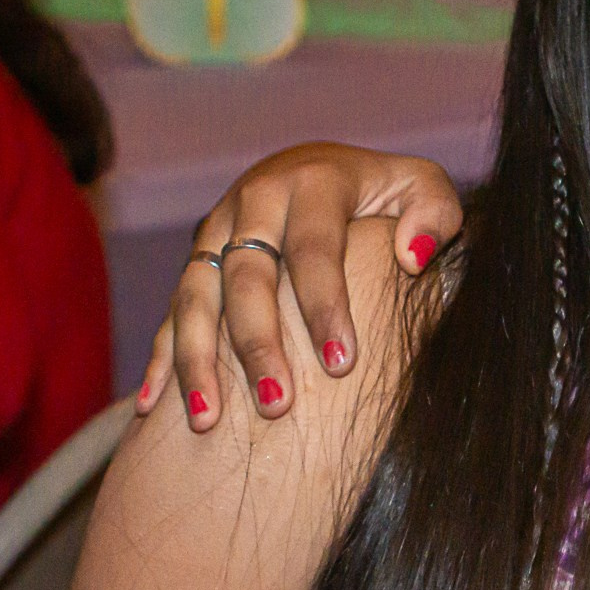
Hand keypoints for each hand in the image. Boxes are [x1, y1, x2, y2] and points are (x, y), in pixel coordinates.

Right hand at [135, 143, 464, 428]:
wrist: (319, 168)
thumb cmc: (384, 194)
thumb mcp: (421, 185)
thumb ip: (434, 213)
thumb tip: (412, 257)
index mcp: (313, 181)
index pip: (314, 249)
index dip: (325, 306)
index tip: (342, 363)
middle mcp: (255, 200)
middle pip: (246, 275)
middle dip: (257, 344)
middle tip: (277, 406)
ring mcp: (217, 229)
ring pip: (196, 295)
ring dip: (197, 359)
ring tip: (207, 421)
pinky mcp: (195, 258)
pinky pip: (171, 310)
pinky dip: (161, 358)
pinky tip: (155, 407)